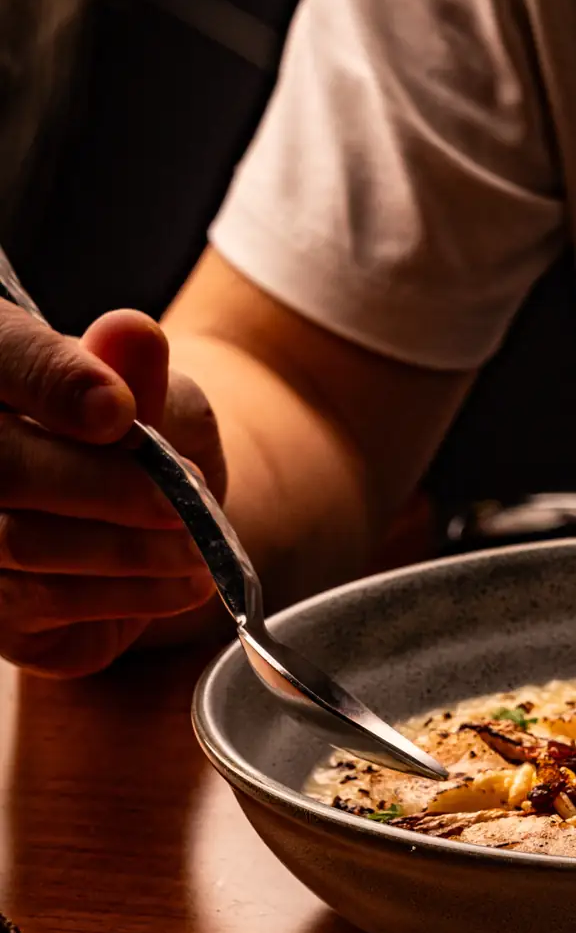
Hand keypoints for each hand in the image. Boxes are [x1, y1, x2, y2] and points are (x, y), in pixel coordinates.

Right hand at [0, 305, 224, 675]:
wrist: (154, 525)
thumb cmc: (146, 446)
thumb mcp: (159, 398)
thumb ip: (139, 373)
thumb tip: (130, 332)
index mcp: (1, 368)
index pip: (2, 353)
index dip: (52, 381)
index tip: (118, 412)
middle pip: (5, 466)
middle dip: (105, 487)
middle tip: (181, 503)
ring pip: (23, 542)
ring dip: (128, 549)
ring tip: (199, 550)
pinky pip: (42, 601)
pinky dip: (126, 593)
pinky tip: (183, 583)